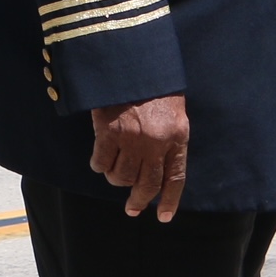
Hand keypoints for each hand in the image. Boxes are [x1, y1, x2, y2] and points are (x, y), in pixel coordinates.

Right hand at [89, 93, 188, 221]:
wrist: (132, 59)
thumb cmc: (153, 81)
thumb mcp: (173, 109)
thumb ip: (170, 136)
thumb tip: (159, 165)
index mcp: (177, 135)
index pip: (176, 177)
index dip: (169, 199)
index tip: (163, 216)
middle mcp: (156, 142)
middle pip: (148, 184)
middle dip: (139, 199)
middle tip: (132, 208)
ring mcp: (132, 139)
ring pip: (122, 177)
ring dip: (117, 179)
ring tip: (114, 172)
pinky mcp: (108, 132)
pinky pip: (101, 163)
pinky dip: (99, 165)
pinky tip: (98, 161)